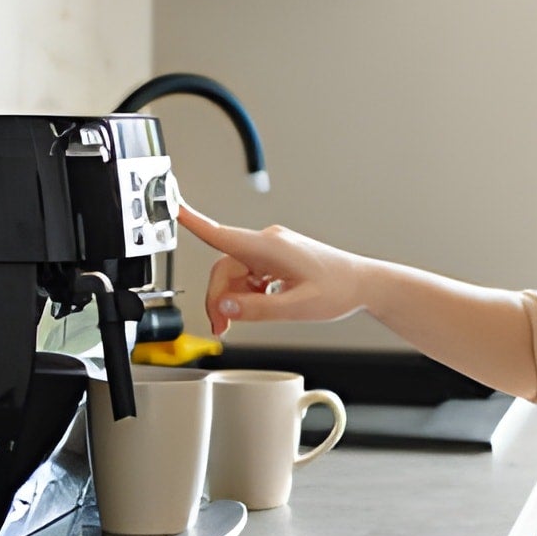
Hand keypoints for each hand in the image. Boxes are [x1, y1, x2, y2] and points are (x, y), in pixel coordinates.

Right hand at [174, 202, 368, 337]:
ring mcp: (272, 250)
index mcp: (270, 247)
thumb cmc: (339, 291)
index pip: (222, 234)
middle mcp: (267, 243)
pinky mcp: (277, 258)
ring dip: (233, 299)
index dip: (193, 221)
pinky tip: (260, 306)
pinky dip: (246, 293)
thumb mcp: (297, 308)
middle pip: (225, 266)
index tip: (171, 207)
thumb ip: (257, 309)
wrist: (365, 284)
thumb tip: (224, 308)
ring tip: (239, 323)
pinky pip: (249, 274)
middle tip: (222, 328)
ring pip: (235, 273)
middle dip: (219, 297)